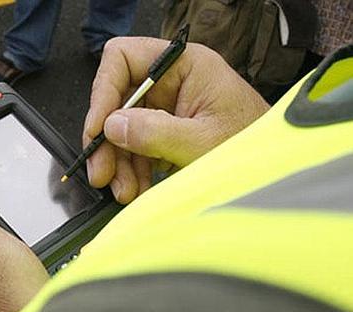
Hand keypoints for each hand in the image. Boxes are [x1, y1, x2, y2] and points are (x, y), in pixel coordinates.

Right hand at [84, 37, 269, 203]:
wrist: (277, 172)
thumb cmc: (256, 149)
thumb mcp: (203, 143)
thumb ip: (156, 132)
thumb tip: (112, 126)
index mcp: (185, 65)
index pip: (124, 58)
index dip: (104, 91)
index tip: (99, 128)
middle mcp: (172, 81)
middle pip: (117, 99)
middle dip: (108, 139)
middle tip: (101, 171)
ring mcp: (168, 107)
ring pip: (122, 127)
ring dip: (118, 162)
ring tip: (124, 190)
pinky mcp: (167, 131)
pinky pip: (135, 145)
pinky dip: (131, 169)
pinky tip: (135, 188)